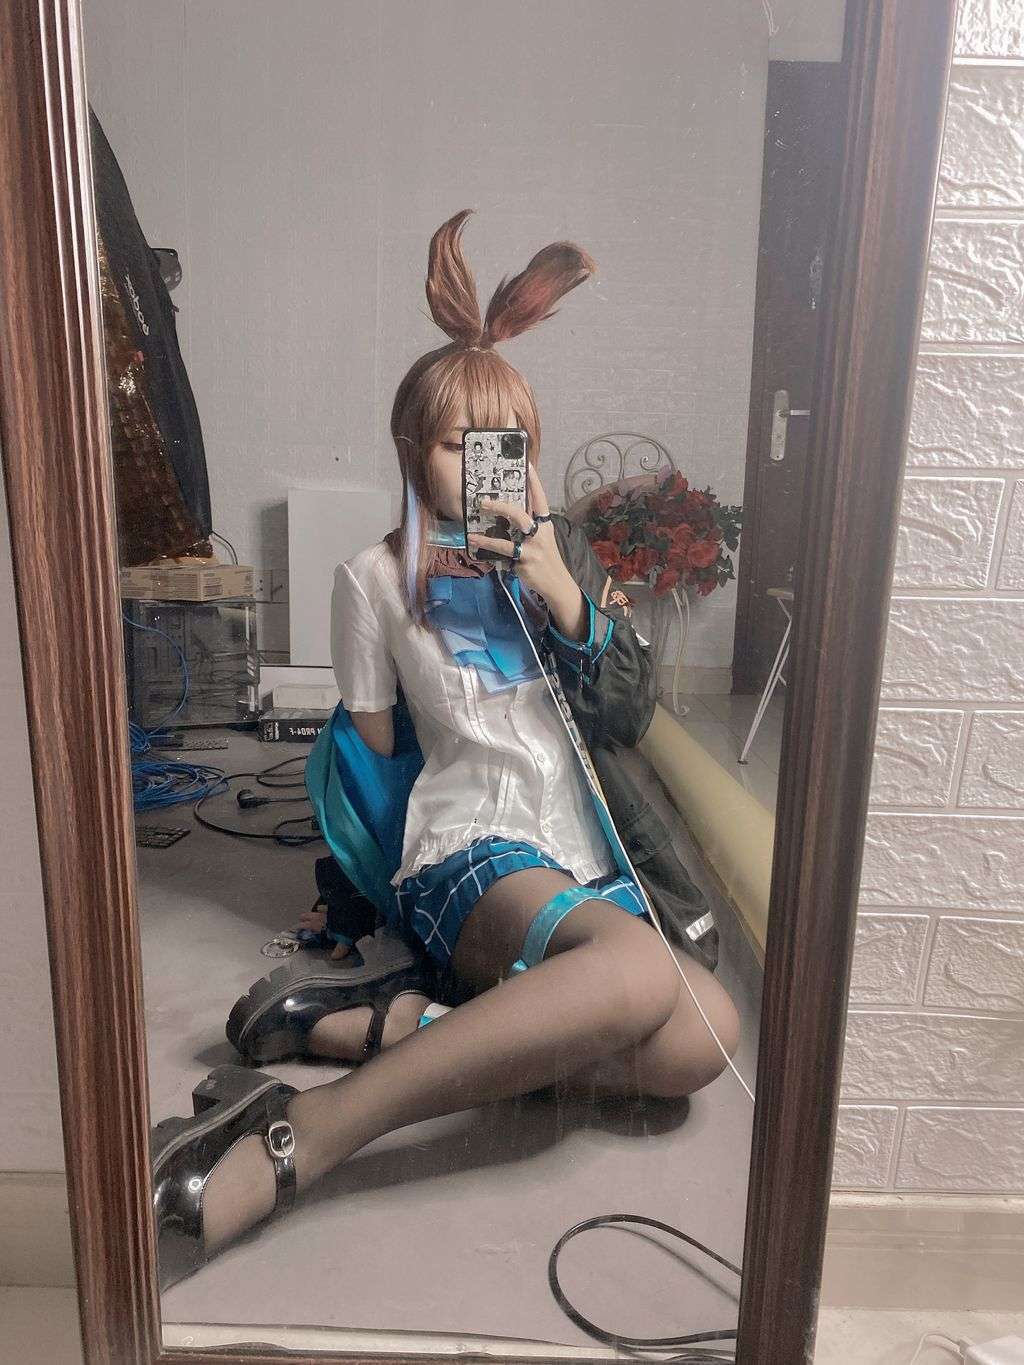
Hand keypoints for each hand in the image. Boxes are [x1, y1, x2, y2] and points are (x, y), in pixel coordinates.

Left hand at [468, 465, 563, 597]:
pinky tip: (478, 549)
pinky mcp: (524, 564)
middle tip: (483, 502)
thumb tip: (508, 512)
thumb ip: (530, 526)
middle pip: (519, 515)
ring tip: (472, 536)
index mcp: (546, 524)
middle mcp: (540, 534)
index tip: (527, 464)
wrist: (558, 583)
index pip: (540, 499)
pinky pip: (503, 557)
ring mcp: (532, 550)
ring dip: (487, 539)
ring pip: (506, 541)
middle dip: (500, 507)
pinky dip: (490, 552)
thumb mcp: (544, 538)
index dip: (534, 482)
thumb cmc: (547, 558)